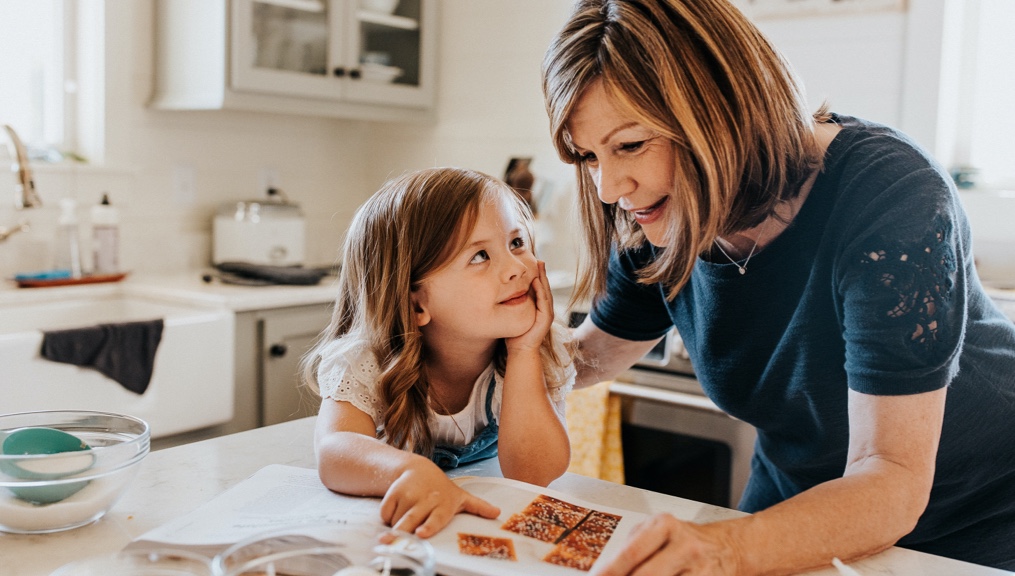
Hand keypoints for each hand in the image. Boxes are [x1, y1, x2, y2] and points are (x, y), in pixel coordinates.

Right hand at [380, 459, 499, 537]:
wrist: (419, 469)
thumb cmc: (442, 489)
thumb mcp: (460, 497)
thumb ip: (478, 507)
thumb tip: (497, 513)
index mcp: (443, 504)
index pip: (435, 518)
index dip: (428, 526)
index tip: (421, 533)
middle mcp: (426, 499)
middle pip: (411, 520)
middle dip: (401, 532)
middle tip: (392, 542)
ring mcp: (408, 494)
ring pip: (396, 519)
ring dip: (396, 526)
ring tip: (404, 522)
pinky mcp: (393, 492)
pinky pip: (386, 512)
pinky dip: (387, 517)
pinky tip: (396, 511)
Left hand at [505, 261, 553, 354]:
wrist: (520, 350)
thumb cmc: (514, 333)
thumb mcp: (513, 313)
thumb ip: (514, 303)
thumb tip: (504, 290)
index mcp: (538, 306)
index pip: (539, 287)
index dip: (537, 275)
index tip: (532, 261)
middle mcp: (545, 308)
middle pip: (544, 286)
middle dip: (542, 273)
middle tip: (539, 259)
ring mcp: (547, 313)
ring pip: (546, 291)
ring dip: (543, 278)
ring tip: (540, 266)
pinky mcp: (546, 318)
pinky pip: (544, 301)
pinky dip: (541, 291)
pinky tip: (536, 282)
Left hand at [591, 513, 740, 575]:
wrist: (728, 547)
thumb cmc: (683, 541)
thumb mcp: (657, 533)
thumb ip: (632, 549)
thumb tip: (604, 572)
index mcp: (665, 525)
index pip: (631, 552)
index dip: (610, 571)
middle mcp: (684, 545)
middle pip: (646, 575)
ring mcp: (700, 568)